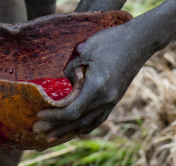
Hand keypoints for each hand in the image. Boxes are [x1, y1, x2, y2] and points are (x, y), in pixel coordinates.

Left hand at [33, 14, 157, 141]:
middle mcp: (106, 98)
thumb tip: (65, 83)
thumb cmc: (111, 40)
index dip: (54, 116)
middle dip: (56, 127)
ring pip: (88, 123)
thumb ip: (72, 69)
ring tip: (51, 135)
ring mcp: (112, 100)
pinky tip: (76, 130)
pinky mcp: (115, 98)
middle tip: (36, 129)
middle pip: (78, 121)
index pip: (72, 110)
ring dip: (68, 130)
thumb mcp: (85, 49)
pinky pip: (98, 118)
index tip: (39, 114)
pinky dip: (85, 126)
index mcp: (97, 86)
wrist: (138, 41)